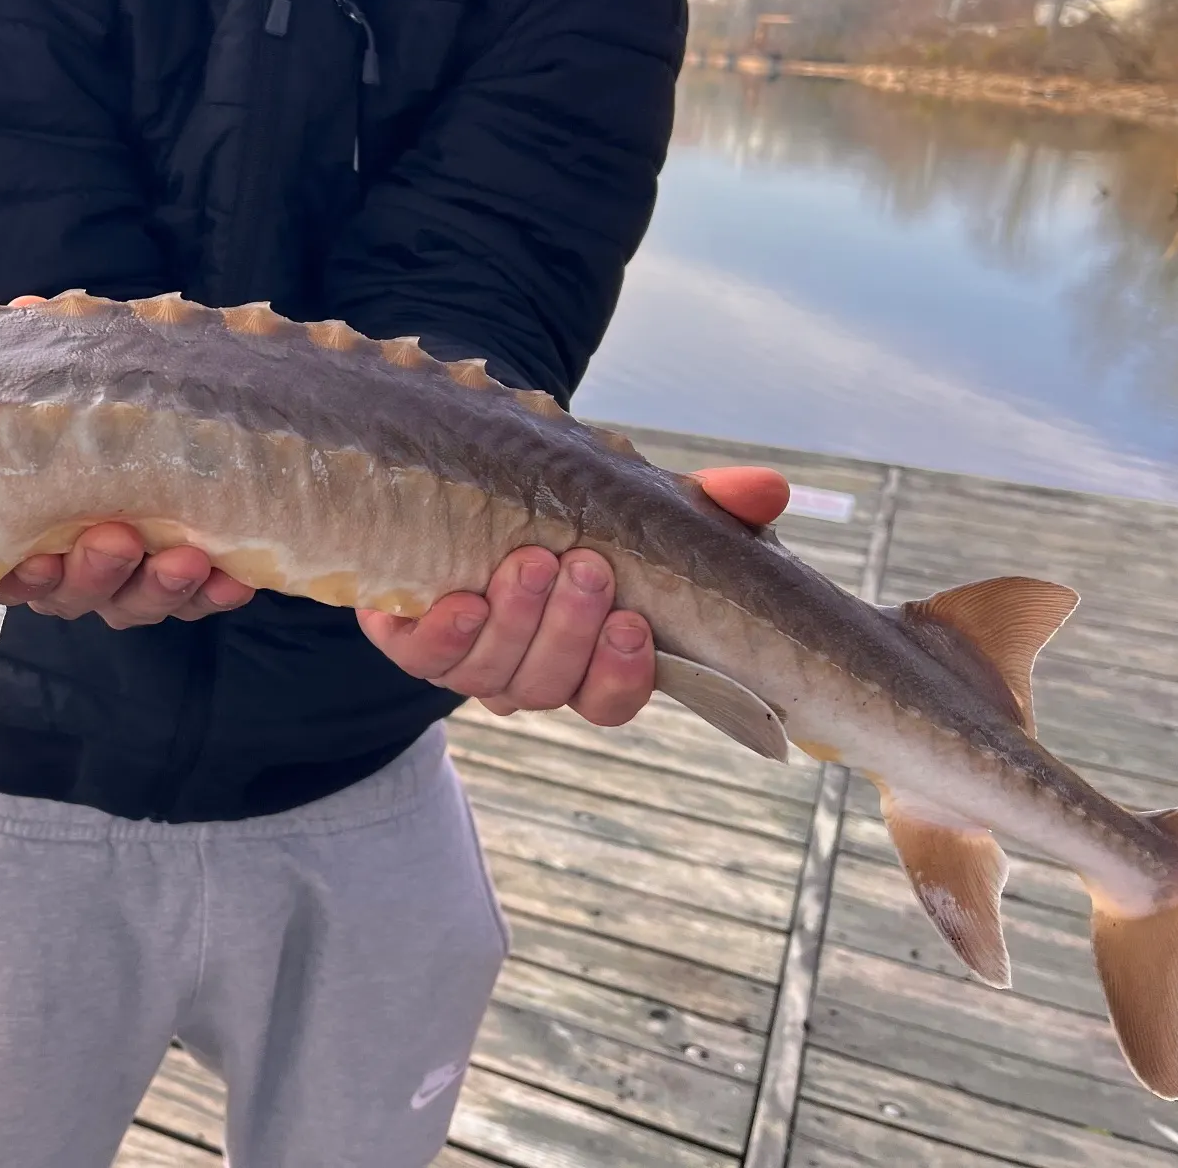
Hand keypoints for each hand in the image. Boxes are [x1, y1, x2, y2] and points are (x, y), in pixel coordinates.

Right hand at [0, 296, 253, 628]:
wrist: (169, 413)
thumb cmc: (90, 406)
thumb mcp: (68, 378)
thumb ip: (41, 356)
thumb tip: (29, 311)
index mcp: (26, 530)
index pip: (11, 571)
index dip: (20, 576)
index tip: (35, 560)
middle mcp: (72, 566)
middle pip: (77, 592)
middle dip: (97, 571)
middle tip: (117, 538)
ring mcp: (130, 579)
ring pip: (137, 600)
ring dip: (162, 586)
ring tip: (188, 558)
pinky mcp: (186, 583)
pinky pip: (198, 600)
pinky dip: (216, 593)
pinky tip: (236, 581)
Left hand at [359, 464, 789, 726]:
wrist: (467, 477)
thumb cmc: (571, 508)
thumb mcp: (638, 501)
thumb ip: (704, 501)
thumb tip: (769, 490)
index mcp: (586, 658)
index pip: (612, 700)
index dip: (622, 676)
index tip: (634, 624)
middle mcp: (526, 671)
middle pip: (548, 686)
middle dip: (568, 631)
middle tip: (585, 566)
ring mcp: (466, 657)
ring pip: (489, 674)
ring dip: (514, 623)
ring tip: (529, 561)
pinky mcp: (408, 631)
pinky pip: (419, 656)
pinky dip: (442, 634)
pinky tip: (463, 598)